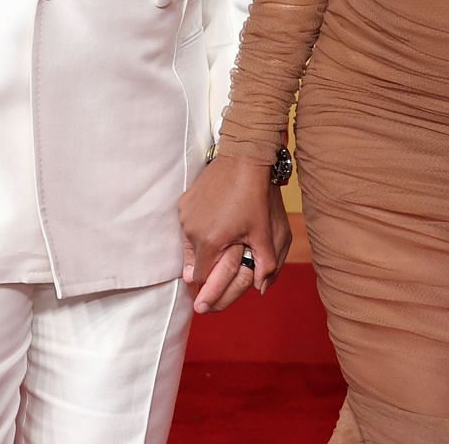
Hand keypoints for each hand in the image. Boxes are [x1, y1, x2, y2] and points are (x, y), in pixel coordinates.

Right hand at [178, 155, 285, 312]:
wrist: (243, 160)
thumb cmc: (255, 197)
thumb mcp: (263, 233)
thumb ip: (264, 264)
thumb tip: (263, 287)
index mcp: (209, 242)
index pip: (200, 277)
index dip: (210, 281)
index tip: (217, 280)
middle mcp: (191, 231)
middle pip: (192, 262)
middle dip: (206, 263)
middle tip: (222, 256)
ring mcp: (185, 215)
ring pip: (188, 243)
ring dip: (201, 244)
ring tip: (221, 235)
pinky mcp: (184, 202)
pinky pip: (187, 224)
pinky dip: (197, 227)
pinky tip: (214, 219)